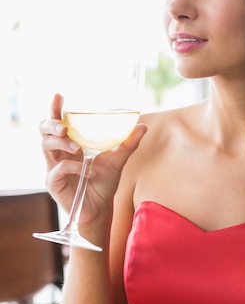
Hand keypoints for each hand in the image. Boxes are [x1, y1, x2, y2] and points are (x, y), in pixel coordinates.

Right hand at [39, 93, 146, 221]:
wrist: (101, 208)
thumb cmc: (105, 182)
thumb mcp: (118, 160)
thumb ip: (128, 143)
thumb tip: (142, 125)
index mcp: (70, 143)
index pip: (57, 122)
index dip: (55, 109)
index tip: (59, 96)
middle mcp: (58, 153)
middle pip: (44, 131)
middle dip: (51, 124)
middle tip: (64, 127)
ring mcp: (53, 167)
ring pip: (46, 146)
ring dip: (62, 143)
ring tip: (79, 148)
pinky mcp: (53, 182)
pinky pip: (57, 169)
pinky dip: (73, 168)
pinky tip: (88, 172)